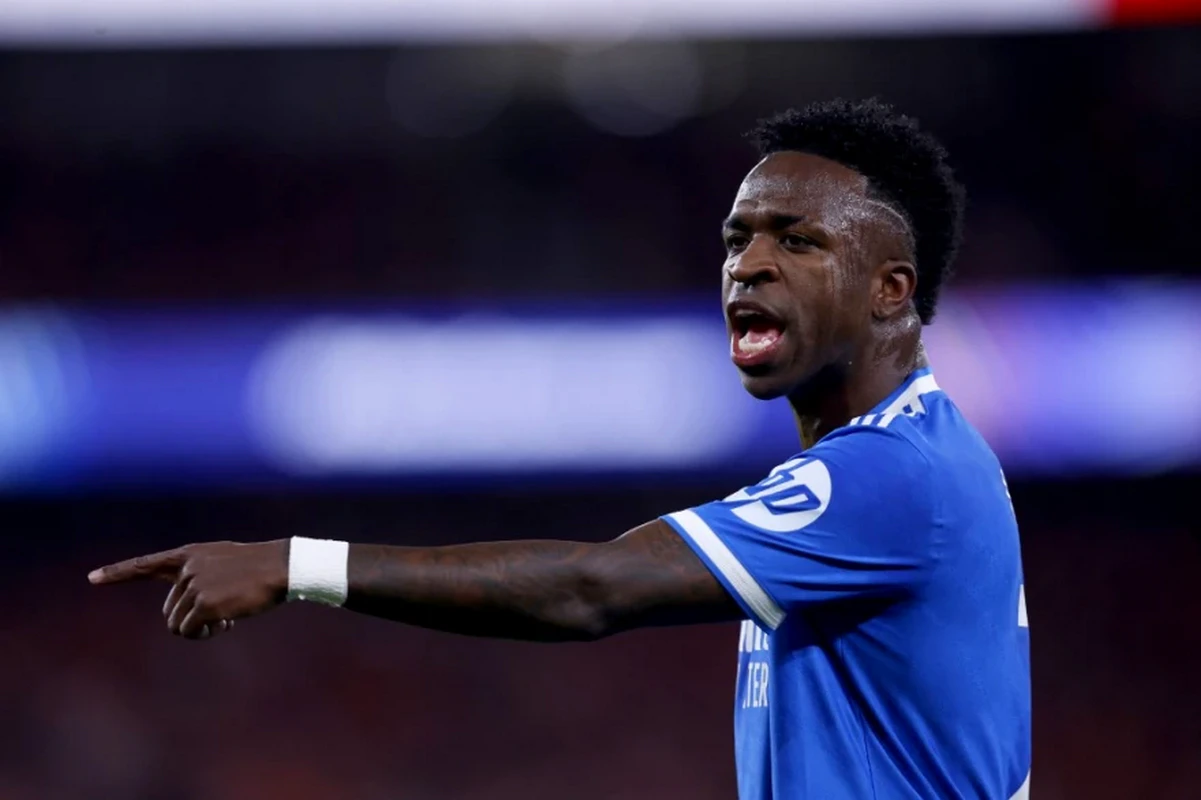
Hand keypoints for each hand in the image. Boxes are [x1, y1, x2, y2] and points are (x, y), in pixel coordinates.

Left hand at [89, 540, 288, 640]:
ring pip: (177, 623)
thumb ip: (199, 576)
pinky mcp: (204, 603)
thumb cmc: (258, 567)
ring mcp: (194, 585)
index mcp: (189, 555)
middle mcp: (186, 568)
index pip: (145, 564)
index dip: (116, 572)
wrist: (282, 566)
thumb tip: (184, 614)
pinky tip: (228, 622)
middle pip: (169, 609)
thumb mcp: (223, 561)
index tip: (92, 578)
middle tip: (219, 614)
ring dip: (198, 628)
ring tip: (226, 617)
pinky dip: (206, 633)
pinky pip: (190, 630)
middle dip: (188, 619)